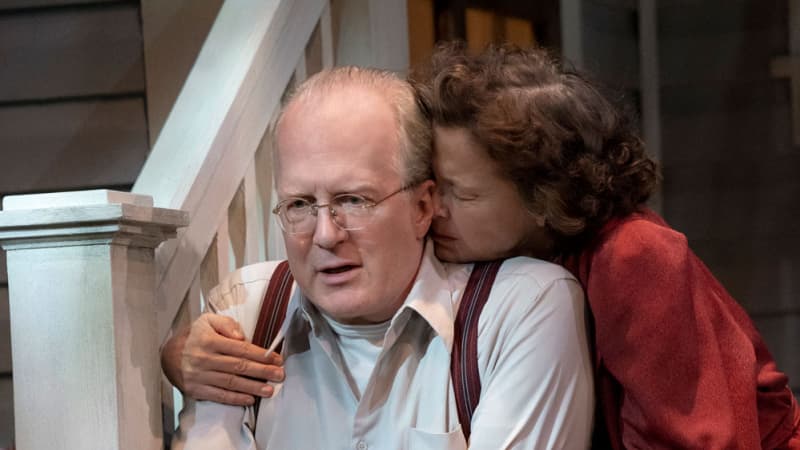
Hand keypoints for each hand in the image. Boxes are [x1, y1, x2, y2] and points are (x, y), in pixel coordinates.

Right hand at [161, 313, 284, 405]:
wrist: (167, 355)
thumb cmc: (195, 336)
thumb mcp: (208, 321)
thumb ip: (226, 324)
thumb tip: (241, 336)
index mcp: (209, 340)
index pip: (240, 349)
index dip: (260, 355)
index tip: (277, 359)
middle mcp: (204, 359)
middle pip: (238, 367)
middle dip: (262, 372)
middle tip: (280, 375)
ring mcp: (199, 376)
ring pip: (231, 383)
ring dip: (252, 387)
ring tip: (270, 390)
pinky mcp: (195, 390)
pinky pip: (218, 395)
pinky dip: (235, 399)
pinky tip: (249, 399)